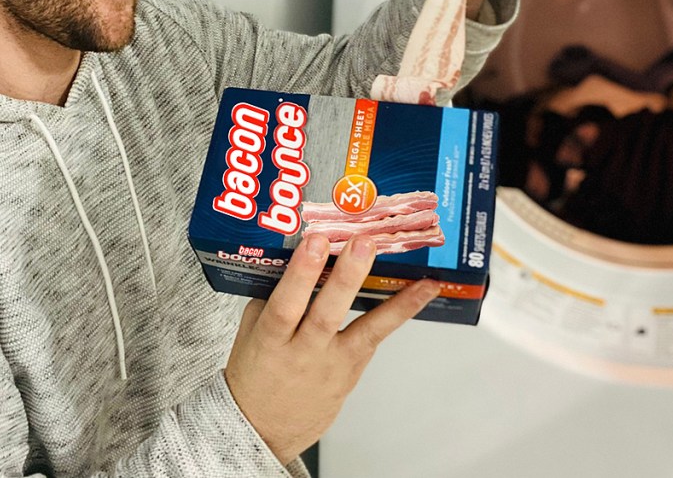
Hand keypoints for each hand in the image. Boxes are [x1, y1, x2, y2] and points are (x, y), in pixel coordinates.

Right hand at [224, 234, 439, 464]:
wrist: (262, 429)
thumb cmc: (254, 375)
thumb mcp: (249, 335)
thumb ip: (269, 299)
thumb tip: (297, 259)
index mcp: (269, 342)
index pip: (285, 305)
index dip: (301, 274)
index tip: (316, 242)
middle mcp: (303, 354)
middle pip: (326, 314)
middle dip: (347, 277)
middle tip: (363, 245)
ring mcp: (331, 366)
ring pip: (365, 333)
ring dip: (395, 303)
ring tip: (422, 280)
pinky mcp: (351, 374)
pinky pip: (375, 340)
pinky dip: (399, 315)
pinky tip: (423, 293)